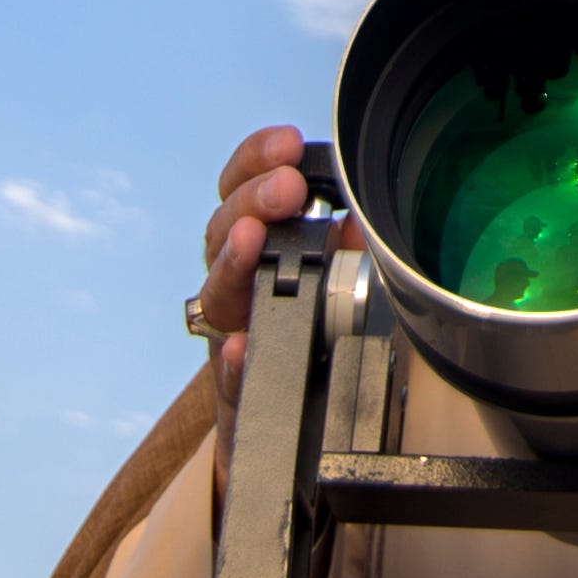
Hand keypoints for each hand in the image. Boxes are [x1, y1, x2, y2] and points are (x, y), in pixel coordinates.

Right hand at [192, 124, 312, 493]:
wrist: (284, 434)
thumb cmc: (308, 348)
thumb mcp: (328, 291)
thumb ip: (339, 255)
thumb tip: (359, 224)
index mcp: (254, 251)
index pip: (242, 191)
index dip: (256, 161)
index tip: (285, 143)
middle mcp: (233, 288)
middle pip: (224, 229)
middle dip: (254, 199)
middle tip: (286, 188)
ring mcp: (228, 337)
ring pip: (217, 288)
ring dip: (234, 258)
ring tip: (252, 238)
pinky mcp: (234, 392)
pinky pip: (227, 375)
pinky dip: (232, 359)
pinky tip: (238, 346)